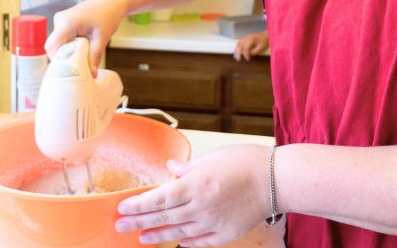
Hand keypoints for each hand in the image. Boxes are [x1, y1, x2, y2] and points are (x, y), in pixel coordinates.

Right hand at [44, 0, 127, 74]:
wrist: (111, 1)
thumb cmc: (108, 14)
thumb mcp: (102, 38)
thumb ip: (94, 57)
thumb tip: (92, 74)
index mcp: (67, 23)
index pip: (52, 47)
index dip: (58, 60)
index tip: (70, 68)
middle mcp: (60, 20)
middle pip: (53, 46)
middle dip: (64, 57)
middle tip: (78, 63)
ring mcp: (60, 19)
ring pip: (57, 43)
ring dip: (67, 50)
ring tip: (83, 51)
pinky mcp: (64, 21)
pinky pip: (61, 37)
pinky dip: (69, 44)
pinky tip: (81, 45)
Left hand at [115, 144, 268, 246]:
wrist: (276, 179)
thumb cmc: (245, 162)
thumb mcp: (212, 158)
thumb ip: (188, 168)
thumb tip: (170, 169)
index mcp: (195, 184)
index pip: (158, 197)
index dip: (138, 204)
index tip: (122, 207)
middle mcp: (201, 206)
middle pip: (163, 216)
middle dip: (139, 222)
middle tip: (120, 226)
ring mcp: (213, 222)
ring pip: (179, 232)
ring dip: (159, 235)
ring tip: (142, 238)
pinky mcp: (227, 233)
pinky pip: (202, 242)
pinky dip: (188, 243)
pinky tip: (178, 244)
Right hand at [233, 31, 268, 60]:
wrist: (265, 35)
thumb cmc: (264, 41)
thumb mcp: (261, 48)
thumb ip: (254, 52)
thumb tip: (248, 55)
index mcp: (251, 39)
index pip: (246, 47)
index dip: (246, 54)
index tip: (248, 59)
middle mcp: (246, 37)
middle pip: (240, 45)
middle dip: (238, 53)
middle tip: (238, 59)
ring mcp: (245, 37)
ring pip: (238, 43)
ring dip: (236, 50)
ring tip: (236, 57)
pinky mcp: (245, 38)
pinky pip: (239, 43)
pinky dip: (237, 48)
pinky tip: (237, 53)